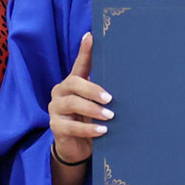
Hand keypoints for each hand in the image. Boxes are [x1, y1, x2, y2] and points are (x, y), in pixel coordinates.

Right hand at [48, 32, 111, 166]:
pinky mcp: (55, 127)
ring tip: (110, 116)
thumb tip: (129, 77)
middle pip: (73, 83)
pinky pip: (70, 126)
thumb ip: (105, 92)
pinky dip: (88, 129)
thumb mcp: (97, 105)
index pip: (79, 64)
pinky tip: (102, 130)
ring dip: (93, 110)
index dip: (84, 50)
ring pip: (72, 103)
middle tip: (110, 99)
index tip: (91, 36)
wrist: (77, 148)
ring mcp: (55, 109)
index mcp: (72, 83)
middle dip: (93, 90)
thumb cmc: (90, 121)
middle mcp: (60, 92)